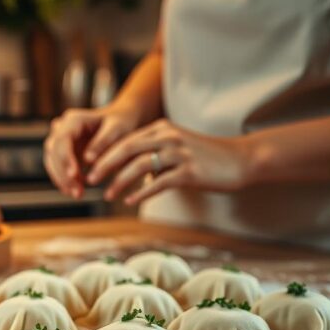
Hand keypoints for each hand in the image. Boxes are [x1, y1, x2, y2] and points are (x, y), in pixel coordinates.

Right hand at [43, 104, 144, 198]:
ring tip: (77, 195)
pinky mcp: (64, 151)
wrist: (122, 119)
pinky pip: (57, 166)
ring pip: (52, 160)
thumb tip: (88, 159)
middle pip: (53, 151)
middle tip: (78, 192)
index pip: (62, 140)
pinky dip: (64, 180)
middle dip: (63, 174)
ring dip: (62, 179)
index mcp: (74, 119)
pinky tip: (73, 191)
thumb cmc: (122, 122)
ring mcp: (61, 139)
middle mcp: (62, 127)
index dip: (65, 158)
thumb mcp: (118, 129)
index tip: (74, 176)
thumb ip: (103, 142)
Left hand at [87, 119, 254, 205]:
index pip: (126, 139)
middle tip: (90, 178)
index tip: (88, 165)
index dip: (105, 152)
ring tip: (107, 194)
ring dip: (120, 181)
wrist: (240, 160)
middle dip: (105, 164)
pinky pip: (158, 182)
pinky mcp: (189, 172)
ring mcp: (179, 153)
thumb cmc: (205, 157)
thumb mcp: (176, 147)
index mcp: (161, 128)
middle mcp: (168, 137)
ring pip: (139, 166)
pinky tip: (129, 201)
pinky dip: (141, 193)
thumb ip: (152, 154)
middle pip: (127, 148)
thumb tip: (129, 172)